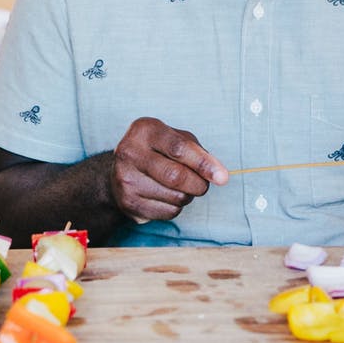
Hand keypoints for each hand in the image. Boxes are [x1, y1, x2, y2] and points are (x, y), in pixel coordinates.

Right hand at [110, 117, 227, 222]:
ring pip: (175, 197)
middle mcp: (130, 153)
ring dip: (188, 195)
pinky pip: (167, 212)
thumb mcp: (175, 138)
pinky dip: (177, 207)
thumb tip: (219, 174)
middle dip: (199, 184)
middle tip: (203, 184)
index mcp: (145, 130)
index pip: (179, 148)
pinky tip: (168, 196)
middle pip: (176, 176)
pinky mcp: (128, 203)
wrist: (120, 169)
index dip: (203, 164)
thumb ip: (198, 152)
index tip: (222, 177)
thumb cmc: (157, 150)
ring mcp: (126, 179)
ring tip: (181, 186)